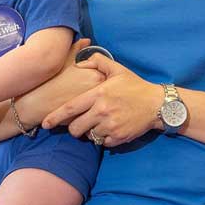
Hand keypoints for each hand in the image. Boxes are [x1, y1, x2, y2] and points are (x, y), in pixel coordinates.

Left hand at [42, 52, 161, 148]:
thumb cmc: (136, 86)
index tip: (45, 124)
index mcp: (98, 94)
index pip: (70, 109)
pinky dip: (103, 138)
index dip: (55, 118)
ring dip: (90, 132)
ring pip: (89, 136)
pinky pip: (102, 142)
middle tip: (80, 125)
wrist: (158, 104)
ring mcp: (111, 126)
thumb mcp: (118, 69)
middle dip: (74, 128)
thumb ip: (97, 61)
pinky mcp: (119, 137)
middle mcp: (102, 111)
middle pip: (76, 128)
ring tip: (99, 124)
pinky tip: (110, 129)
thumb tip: (80, 62)